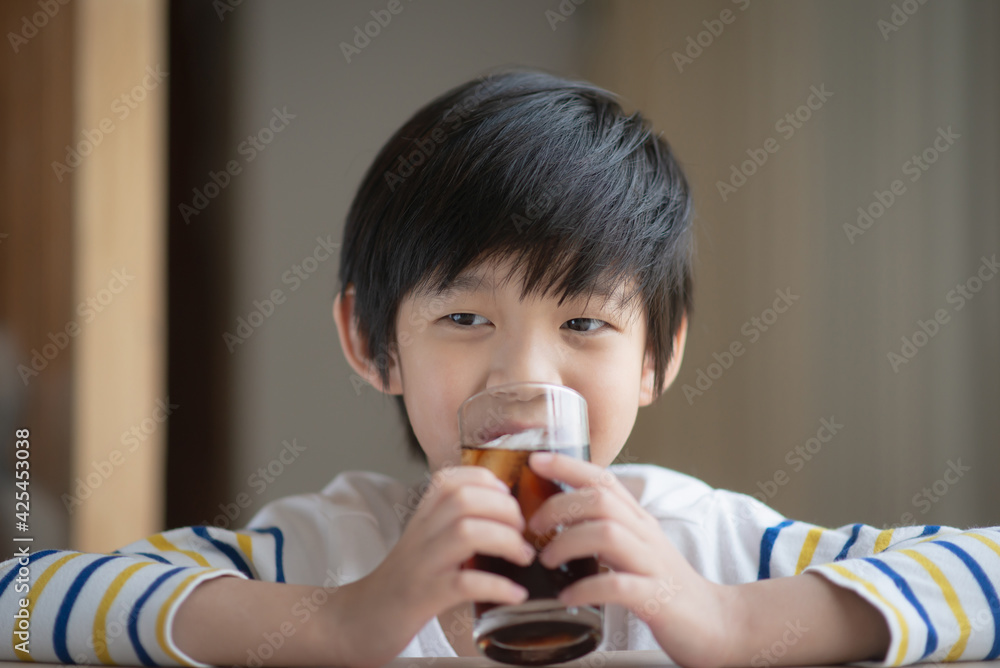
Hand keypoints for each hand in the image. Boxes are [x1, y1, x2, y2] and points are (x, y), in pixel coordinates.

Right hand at [327, 465, 533, 667]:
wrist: (358, 621)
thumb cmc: (402, 583)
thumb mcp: (424, 544)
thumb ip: (451, 525)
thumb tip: (501, 517)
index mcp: (421, 519)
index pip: (451, 480)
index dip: (485, 480)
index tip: (506, 497)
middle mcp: (420, 535)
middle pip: (464, 500)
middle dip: (504, 509)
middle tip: (521, 532)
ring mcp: (421, 566)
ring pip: (466, 533)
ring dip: (505, 541)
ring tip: (523, 557)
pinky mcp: (424, 598)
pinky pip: (464, 584)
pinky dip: (497, 586)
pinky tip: (515, 593)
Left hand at [527, 452, 736, 667]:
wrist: (715, 622)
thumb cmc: (662, 585)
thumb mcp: (633, 548)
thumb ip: (602, 529)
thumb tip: (555, 518)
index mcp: (638, 521)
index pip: (604, 479)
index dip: (569, 465)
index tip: (536, 459)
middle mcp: (645, 535)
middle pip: (600, 501)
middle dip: (559, 506)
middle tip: (533, 526)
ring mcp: (652, 565)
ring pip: (607, 534)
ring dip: (568, 542)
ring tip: (545, 560)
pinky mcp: (656, 598)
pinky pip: (617, 585)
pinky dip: (587, 588)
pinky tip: (567, 596)